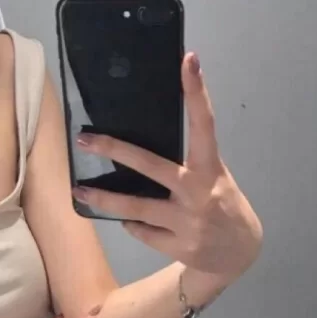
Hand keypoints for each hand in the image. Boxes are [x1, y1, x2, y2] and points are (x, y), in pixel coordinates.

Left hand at [73, 52, 262, 283]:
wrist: (237, 255)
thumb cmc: (222, 208)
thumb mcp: (216, 180)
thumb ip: (189, 166)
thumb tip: (140, 156)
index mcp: (210, 169)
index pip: (204, 125)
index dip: (197, 92)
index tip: (188, 62)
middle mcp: (197, 193)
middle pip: (150, 166)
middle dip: (114, 151)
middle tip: (84, 139)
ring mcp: (186, 222)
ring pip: (134, 207)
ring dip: (104, 198)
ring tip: (79, 190)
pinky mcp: (176, 246)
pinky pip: (140, 230)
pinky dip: (132, 223)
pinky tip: (130, 220)